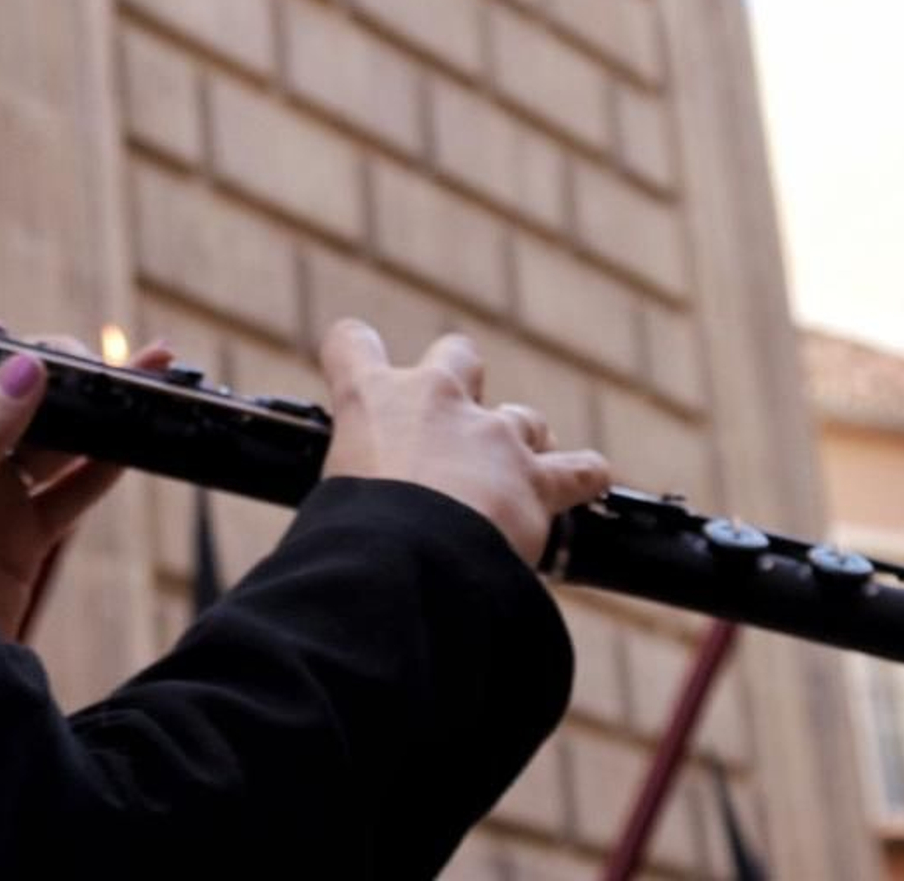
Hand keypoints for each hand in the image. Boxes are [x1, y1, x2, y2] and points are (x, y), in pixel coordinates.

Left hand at [0, 302, 172, 638]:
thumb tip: (26, 366)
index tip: (7, 330)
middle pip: (12, 394)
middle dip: (57, 369)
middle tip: (96, 363)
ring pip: (55, 439)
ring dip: (98, 411)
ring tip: (144, 375)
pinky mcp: (25, 538)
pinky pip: (74, 493)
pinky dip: (107, 468)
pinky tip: (138, 440)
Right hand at [319, 321, 611, 563]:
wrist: (409, 558)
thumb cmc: (350, 536)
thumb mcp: (327, 500)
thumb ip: (341, 492)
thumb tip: (317, 545)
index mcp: (371, 400)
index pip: (349, 343)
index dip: (351, 351)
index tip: (353, 357)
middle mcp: (438, 399)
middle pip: (457, 355)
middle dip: (459, 381)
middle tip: (449, 425)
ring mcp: (493, 436)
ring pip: (523, 418)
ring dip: (519, 444)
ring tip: (510, 480)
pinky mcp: (537, 479)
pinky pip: (580, 470)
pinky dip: (584, 478)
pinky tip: (586, 486)